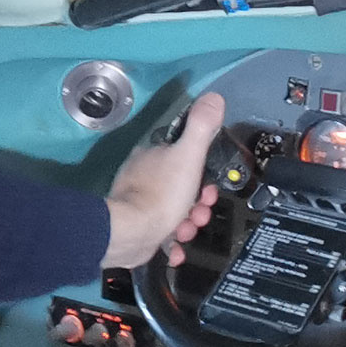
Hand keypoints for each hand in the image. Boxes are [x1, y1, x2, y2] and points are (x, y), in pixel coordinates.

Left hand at [102, 93, 223, 268]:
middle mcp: (142, 178)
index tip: (209, 190)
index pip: (184, 161)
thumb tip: (214, 97)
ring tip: (186, 232)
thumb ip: (202, 126)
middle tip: (200, 213)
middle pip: (181, 190)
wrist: (131, 234)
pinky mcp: (135, 230)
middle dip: (198, 205)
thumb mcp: (188, 155)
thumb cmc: (162, 193)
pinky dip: (172, 244)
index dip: (203, 177)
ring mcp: (137, 205)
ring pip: (173, 214)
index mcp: (152, 157)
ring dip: (188, 225)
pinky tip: (176, 249)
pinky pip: (160, 236)